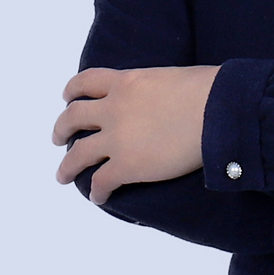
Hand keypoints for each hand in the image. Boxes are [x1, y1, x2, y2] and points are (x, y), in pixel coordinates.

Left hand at [52, 64, 221, 204]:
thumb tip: (171, 98)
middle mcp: (113, 109)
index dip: (73, 91)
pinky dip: (97, 191)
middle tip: (59, 138)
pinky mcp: (127, 166)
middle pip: (74, 117)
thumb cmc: (209, 90)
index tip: (68, 97)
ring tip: (63, 175)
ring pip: (78, 153)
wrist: (215, 112)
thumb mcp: (173, 77)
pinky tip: (98, 197)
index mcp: (126, 83)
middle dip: (62, 128)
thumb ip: (158, 88)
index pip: (88, 82)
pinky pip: (102, 181)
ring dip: (67, 166)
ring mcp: (116, 139)